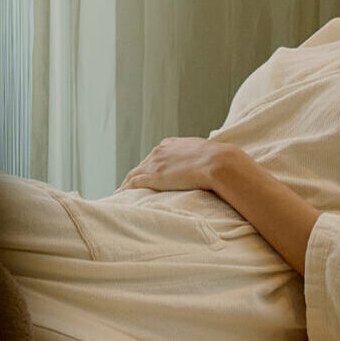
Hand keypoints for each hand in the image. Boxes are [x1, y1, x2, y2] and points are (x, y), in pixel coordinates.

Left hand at [119, 137, 235, 192]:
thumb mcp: (207, 154)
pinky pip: (132, 183)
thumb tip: (213, 167)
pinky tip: (119, 196)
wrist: (219, 162)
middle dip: (136, 175)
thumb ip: (202, 159)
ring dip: (126, 184)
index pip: (155, 155)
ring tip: (120, 193)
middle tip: (129, 187)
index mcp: (172, 144)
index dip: (149, 166)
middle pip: (142, 165)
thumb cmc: (220, 161)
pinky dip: (124, 190)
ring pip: (133, 174)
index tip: (146, 174)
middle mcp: (160, 151)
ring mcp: (155, 164)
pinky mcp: (153, 176)